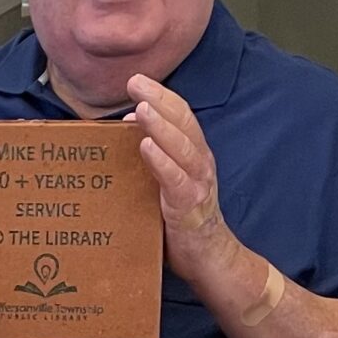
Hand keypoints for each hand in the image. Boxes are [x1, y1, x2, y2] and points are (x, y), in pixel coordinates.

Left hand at [125, 74, 238, 283]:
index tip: (137, 79)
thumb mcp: (166, 178)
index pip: (181, 115)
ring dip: (161, 125)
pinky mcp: (189, 206)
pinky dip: (161, 160)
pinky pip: (175, 179)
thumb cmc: (182, 217)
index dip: (161, 94)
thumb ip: (152, 150)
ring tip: (142, 108)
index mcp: (193, 153)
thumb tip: (129, 122)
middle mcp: (199, 162)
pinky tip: (145, 146)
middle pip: (183, 122)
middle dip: (159, 99)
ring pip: (182, 146)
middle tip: (135, 82)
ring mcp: (197, 183)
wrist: (208, 257)